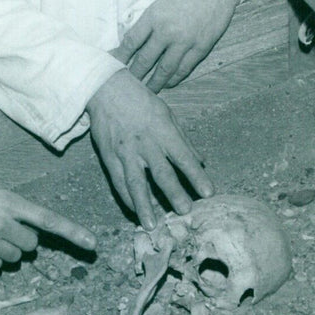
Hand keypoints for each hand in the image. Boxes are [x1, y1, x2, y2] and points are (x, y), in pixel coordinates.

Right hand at [0, 177, 96, 269]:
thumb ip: (11, 207)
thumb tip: (28, 230)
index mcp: (9, 201)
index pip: (49, 220)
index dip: (73, 233)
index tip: (92, 245)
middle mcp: (2, 221)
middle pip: (31, 245)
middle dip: (21, 240)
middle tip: (1, 229)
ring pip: (14, 258)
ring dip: (4, 251)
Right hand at [86, 69, 211, 228]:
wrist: (106, 90)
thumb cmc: (140, 100)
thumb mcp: (168, 114)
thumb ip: (184, 140)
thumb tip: (201, 161)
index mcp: (163, 131)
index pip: (183, 157)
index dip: (196, 176)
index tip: (209, 192)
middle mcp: (145, 143)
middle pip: (161, 173)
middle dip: (174, 194)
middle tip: (185, 211)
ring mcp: (125, 151)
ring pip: (136, 183)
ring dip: (145, 205)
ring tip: (152, 225)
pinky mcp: (109, 156)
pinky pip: (118, 181)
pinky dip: (127, 198)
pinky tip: (134, 210)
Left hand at [115, 0, 240, 91]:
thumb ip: (150, 19)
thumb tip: (136, 39)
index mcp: (154, 16)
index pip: (131, 42)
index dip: (121, 56)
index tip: (113, 64)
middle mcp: (167, 31)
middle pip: (144, 59)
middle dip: (134, 74)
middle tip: (125, 84)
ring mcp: (185, 41)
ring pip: (164, 69)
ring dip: (153, 83)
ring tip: (146, 91)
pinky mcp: (201, 47)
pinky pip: (184, 68)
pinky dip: (174, 78)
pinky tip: (167, 83)